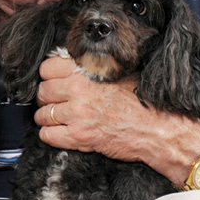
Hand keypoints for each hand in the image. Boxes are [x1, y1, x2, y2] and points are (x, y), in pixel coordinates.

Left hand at [34, 55, 199, 180]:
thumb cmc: (142, 100)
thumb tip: (76, 61)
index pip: (48, 67)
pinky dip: (50, 135)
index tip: (54, 80)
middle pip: (42, 91)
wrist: (157, 128)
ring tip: (58, 118)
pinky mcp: (79, 137)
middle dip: (46, 97)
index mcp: (87, 72)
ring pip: (41, 115)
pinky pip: (48, 135)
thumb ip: (95, 65)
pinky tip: (60, 133)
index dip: (49, 75)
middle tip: (55, 101)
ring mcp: (76, 115)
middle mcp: (78, 91)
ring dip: (47, 117)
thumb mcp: (120, 72)